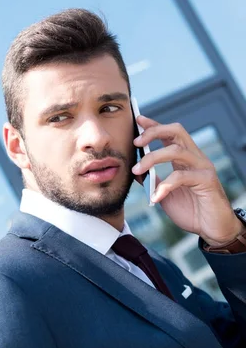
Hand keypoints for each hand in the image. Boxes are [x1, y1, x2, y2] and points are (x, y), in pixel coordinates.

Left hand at [132, 116, 241, 245]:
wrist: (212, 228)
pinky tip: (155, 197)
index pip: (170, 134)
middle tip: (136, 142)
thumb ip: (153, 180)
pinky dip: (164, 186)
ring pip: (177, 150)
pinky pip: (181, 177)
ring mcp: (203, 168)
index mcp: (185, 159)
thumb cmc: (191, 210)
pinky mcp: (207, 181)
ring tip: (136, 170)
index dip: (154, 125)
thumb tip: (136, 170)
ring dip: (153, 158)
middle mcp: (195, 158)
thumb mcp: (164, 194)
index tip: (138, 119)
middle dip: (154, 132)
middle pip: (176, 132)